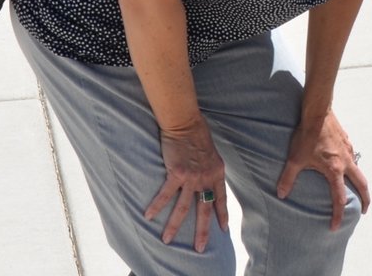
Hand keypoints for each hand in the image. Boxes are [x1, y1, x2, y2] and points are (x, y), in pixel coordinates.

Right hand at [144, 118, 228, 251]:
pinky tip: (148, 216)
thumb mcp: (212, 153)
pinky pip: (165, 194)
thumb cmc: (198, 133)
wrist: (186, 122)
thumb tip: (207, 178)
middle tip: (200, 249)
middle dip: (203, 231)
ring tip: (166, 240)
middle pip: (204, 209)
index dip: (222, 214)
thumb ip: (210, 168)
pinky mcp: (176, 174)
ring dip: (174, 225)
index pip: (221, 198)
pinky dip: (156, 206)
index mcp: (217, 172)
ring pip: (183, 208)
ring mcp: (191, 177)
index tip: (224, 229)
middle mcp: (206, 178)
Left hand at [277, 109, 369, 229]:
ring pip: (359, 170)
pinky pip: (353, 158)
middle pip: (362, 184)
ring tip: (356, 189)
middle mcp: (346, 161)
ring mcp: (348, 150)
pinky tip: (346, 165)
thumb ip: (288, 178)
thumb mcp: (295, 158)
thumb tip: (281, 194)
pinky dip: (353, 167)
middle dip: (365, 199)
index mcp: (335, 170)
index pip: (339, 198)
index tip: (335, 226)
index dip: (338, 214)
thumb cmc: (307, 135)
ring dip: (360, 182)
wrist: (317, 111)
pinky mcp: (346, 141)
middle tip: (364, 210)